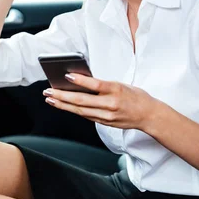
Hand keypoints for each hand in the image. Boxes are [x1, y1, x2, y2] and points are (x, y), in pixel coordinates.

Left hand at [43, 73, 160, 130]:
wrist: (149, 115)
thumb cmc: (135, 95)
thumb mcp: (121, 84)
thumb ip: (102, 85)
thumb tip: (80, 81)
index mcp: (117, 90)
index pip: (96, 85)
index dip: (80, 81)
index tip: (66, 76)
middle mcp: (111, 104)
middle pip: (82, 101)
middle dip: (63, 96)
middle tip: (48, 91)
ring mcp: (107, 116)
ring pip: (81, 111)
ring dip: (63, 105)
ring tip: (51, 99)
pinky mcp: (105, 122)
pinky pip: (86, 116)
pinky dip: (73, 110)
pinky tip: (64, 105)